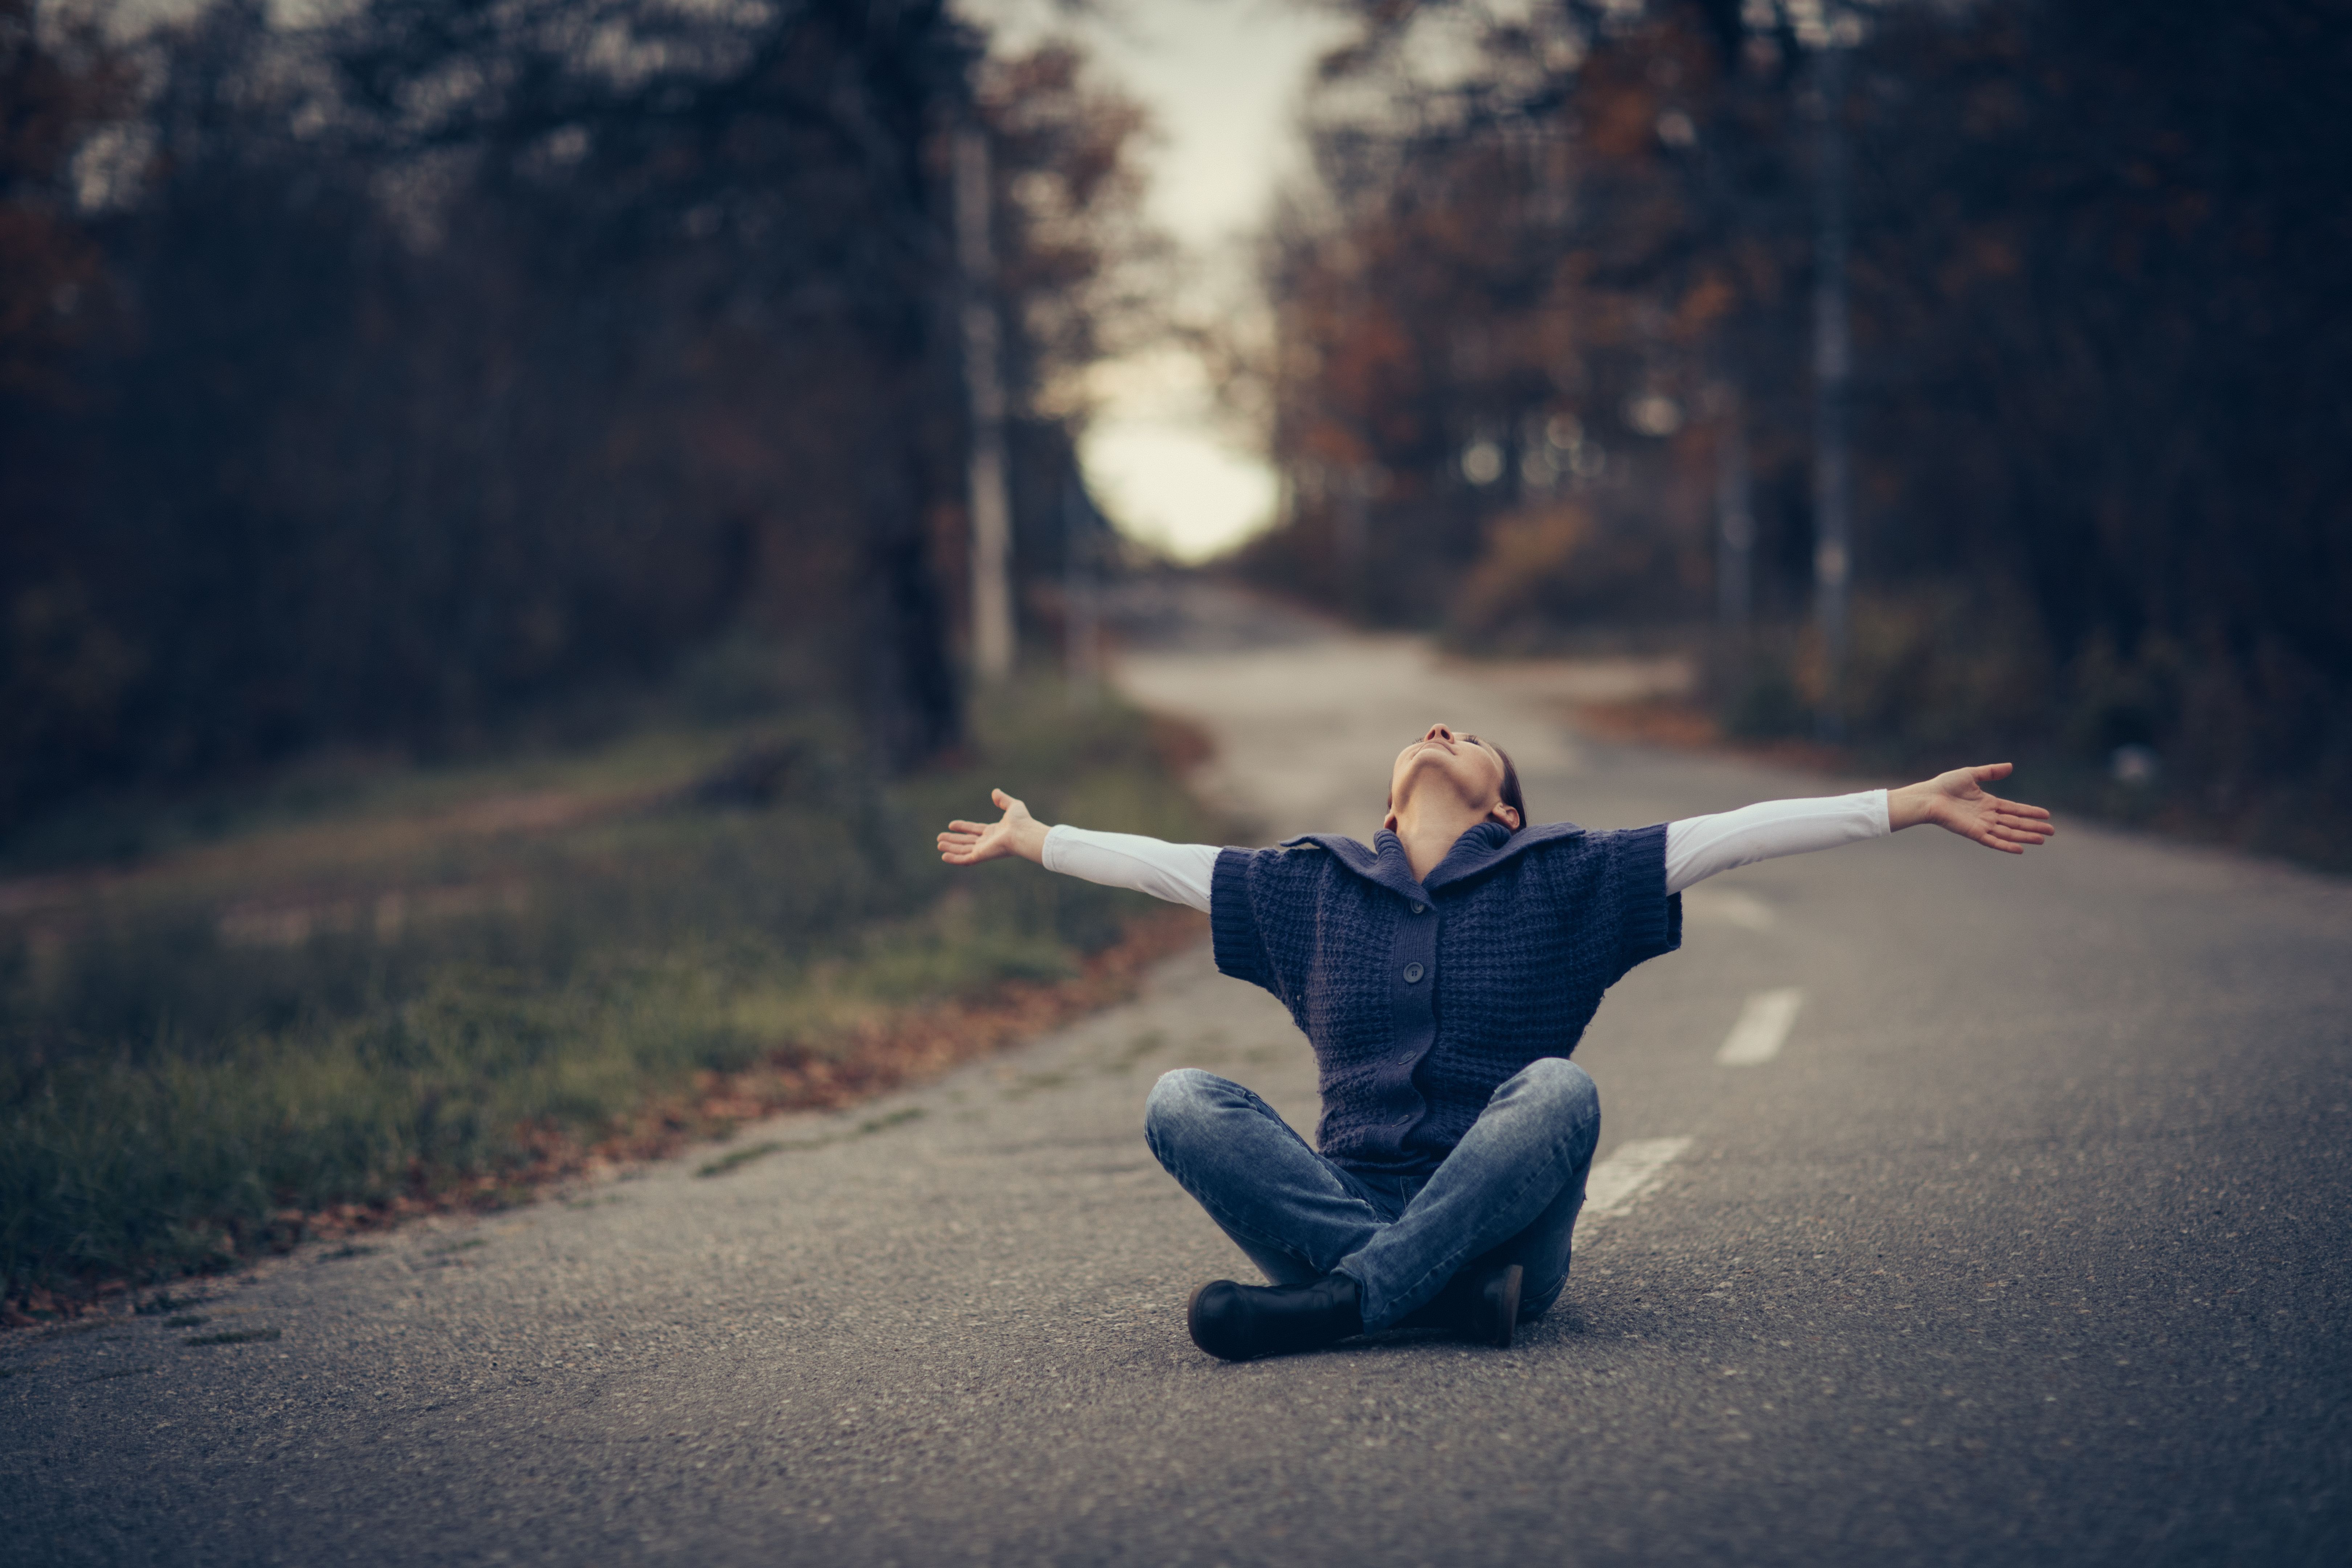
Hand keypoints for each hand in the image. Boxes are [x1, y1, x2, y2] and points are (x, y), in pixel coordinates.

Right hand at [937, 788, 1050, 865]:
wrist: (1023, 833)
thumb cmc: (1021, 821)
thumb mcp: (1013, 806)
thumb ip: (1003, 799)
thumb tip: (995, 792)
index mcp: (994, 832)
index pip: (975, 830)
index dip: (963, 827)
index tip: (951, 825)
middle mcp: (988, 842)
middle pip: (966, 841)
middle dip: (953, 840)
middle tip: (940, 838)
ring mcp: (984, 850)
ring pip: (963, 850)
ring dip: (951, 847)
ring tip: (939, 844)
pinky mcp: (981, 856)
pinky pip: (964, 858)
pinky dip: (954, 858)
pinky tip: (943, 856)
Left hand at [1888, 762, 2055, 853]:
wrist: (1929, 796)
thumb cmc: (1945, 785)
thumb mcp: (1971, 774)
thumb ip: (1990, 772)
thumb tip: (2011, 766)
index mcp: (1988, 803)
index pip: (2014, 809)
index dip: (2030, 812)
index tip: (2046, 814)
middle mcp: (1987, 816)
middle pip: (2015, 823)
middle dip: (2034, 826)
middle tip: (2052, 831)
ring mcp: (1982, 825)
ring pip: (2008, 833)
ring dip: (2025, 836)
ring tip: (2042, 839)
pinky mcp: (1974, 833)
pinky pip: (1993, 841)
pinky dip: (2006, 846)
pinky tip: (2020, 849)